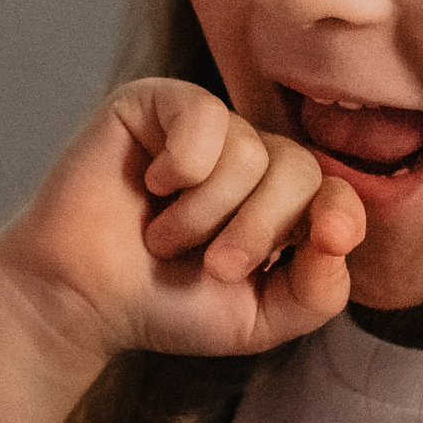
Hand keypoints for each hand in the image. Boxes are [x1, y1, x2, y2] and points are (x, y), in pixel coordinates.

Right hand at [0, 77, 363, 362]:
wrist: (81, 299)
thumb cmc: (163, 305)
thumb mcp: (257, 319)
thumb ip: (318, 292)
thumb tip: (342, 234)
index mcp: (279, 204)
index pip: (336, 191)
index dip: (337, 215)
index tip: (322, 244)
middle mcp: (248, 157)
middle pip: (298, 168)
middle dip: (259, 229)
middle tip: (213, 265)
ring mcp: (203, 127)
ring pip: (249, 150)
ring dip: (203, 213)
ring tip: (163, 236)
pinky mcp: (156, 103)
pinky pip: (203, 116)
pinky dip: (181, 166)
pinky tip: (150, 185)